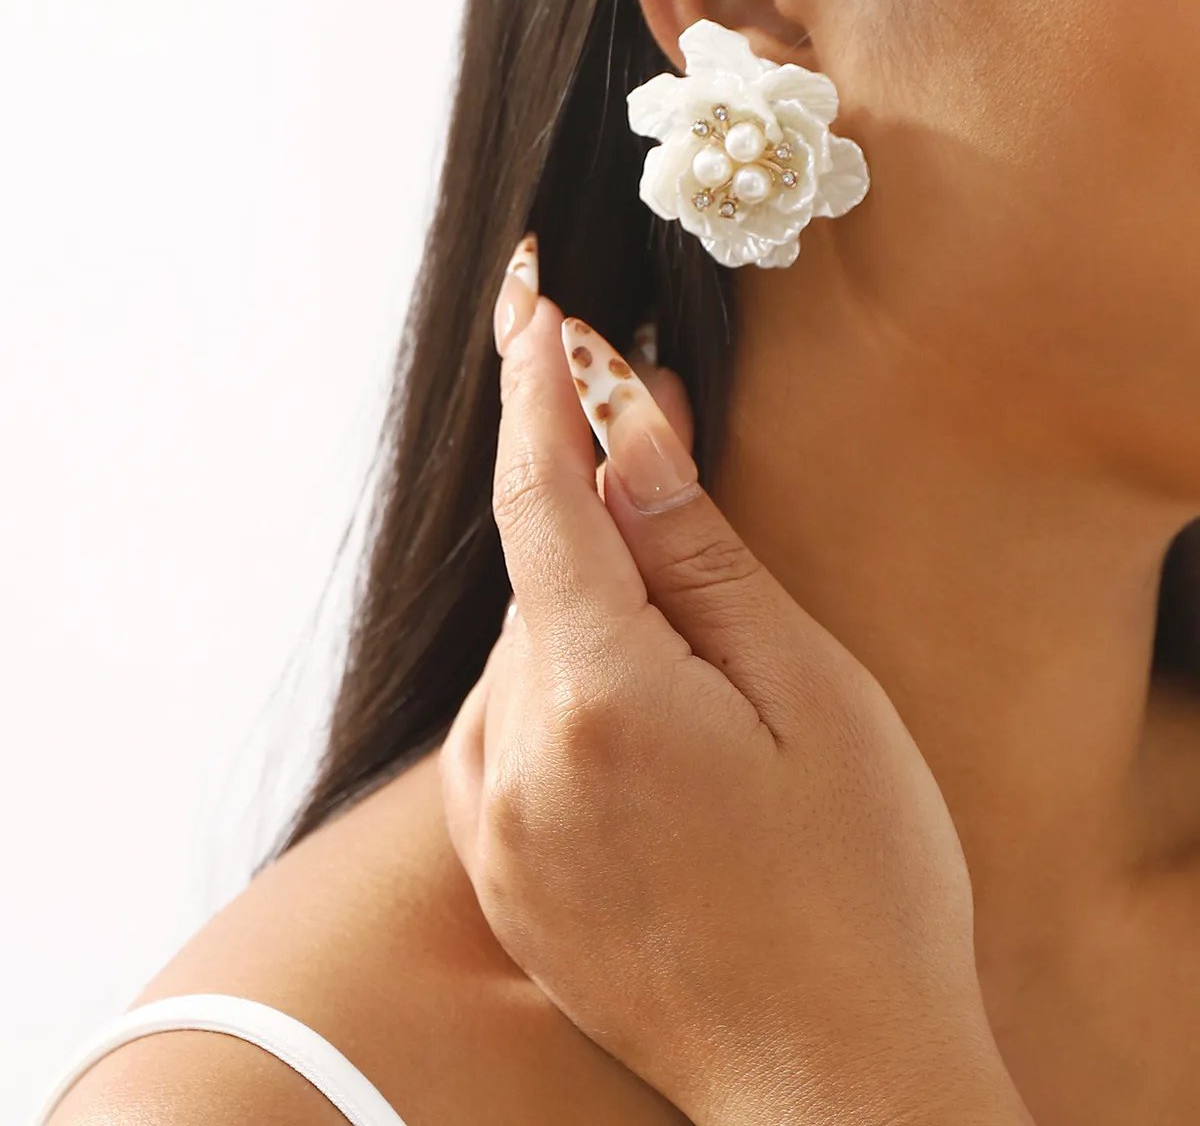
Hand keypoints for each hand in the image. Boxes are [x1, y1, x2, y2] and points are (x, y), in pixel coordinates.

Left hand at [440, 239, 1033, 1125]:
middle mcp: (512, 757)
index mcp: (595, 696)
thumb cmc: (854, 880)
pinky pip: (513, 728)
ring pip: (527, 652)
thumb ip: (696, 552)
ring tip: (699, 670)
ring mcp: (492, 821)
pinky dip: (568, 687)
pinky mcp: (496, 866)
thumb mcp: (807, 690)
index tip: (535, 309)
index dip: (535, 391)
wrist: (827, 1075)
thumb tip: (625, 427)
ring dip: (590, 612)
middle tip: (653, 452)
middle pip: (538, 576)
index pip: (537, 496)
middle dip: (585, 505)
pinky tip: (651, 729)